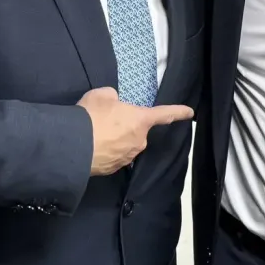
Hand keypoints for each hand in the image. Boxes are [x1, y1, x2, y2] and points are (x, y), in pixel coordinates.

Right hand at [77, 87, 193, 175]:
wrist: (74, 146)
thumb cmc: (92, 116)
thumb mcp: (102, 95)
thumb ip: (113, 97)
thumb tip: (113, 103)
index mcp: (140, 120)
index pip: (164, 114)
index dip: (178, 111)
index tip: (190, 112)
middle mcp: (139, 141)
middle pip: (136, 131)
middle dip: (125, 126)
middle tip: (105, 121)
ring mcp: (127, 157)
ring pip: (124, 144)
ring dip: (114, 140)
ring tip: (95, 134)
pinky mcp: (113, 170)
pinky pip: (113, 157)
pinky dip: (106, 152)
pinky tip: (91, 146)